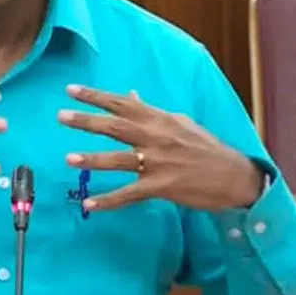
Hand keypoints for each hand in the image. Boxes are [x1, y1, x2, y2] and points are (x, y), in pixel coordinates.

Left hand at [58, 84, 262, 211]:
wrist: (234, 176)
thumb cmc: (206, 148)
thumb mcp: (180, 123)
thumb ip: (152, 111)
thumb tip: (130, 96)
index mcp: (160, 119)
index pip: (123, 103)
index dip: (96, 96)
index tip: (71, 90)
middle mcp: (156, 137)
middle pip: (116, 126)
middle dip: (87, 121)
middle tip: (61, 116)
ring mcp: (158, 163)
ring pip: (119, 160)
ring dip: (92, 159)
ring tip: (68, 158)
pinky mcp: (161, 187)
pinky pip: (129, 194)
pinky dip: (108, 201)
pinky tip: (89, 204)